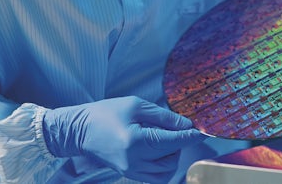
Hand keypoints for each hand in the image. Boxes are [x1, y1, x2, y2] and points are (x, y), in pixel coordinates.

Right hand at [42, 96, 203, 182]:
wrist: (80, 130)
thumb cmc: (106, 113)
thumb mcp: (136, 106)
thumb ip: (164, 117)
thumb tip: (186, 125)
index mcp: (136, 141)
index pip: (172, 141)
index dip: (190, 136)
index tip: (201, 131)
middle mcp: (134, 160)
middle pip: (171, 157)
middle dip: (179, 144)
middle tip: (173, 129)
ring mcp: (131, 170)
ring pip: (166, 171)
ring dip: (172, 156)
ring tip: (163, 140)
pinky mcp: (129, 174)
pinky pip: (155, 177)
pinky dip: (163, 166)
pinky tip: (158, 151)